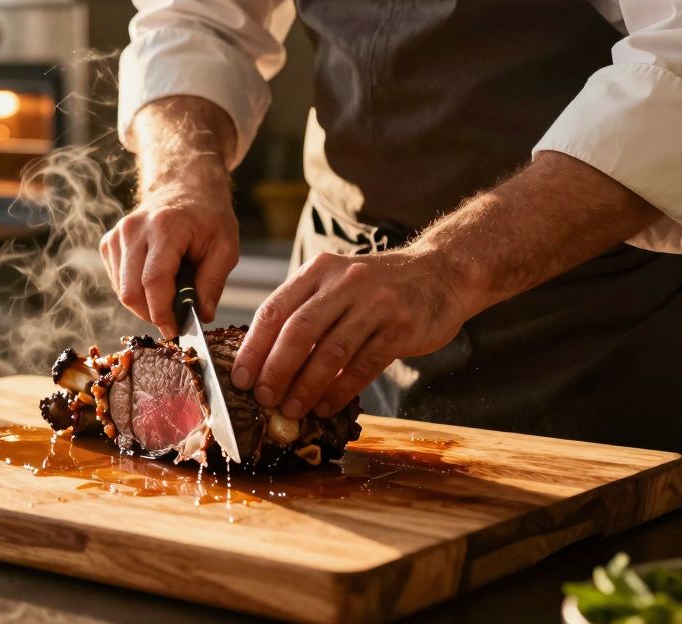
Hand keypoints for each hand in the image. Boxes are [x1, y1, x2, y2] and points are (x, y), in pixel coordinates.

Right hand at [101, 183, 238, 337]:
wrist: (185, 185)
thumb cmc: (208, 216)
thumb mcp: (225, 247)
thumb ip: (213, 283)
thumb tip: (201, 316)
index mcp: (164, 227)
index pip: (153, 281)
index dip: (162, 313)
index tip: (174, 331)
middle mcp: (134, 229)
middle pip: (131, 291)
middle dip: (152, 314)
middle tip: (174, 320)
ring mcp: (117, 235)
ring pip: (121, 290)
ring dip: (144, 305)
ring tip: (169, 297)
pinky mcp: (109, 242)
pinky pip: (117, 282)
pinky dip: (135, 292)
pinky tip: (154, 283)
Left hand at [230, 247, 470, 419]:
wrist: (441, 273)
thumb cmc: (377, 287)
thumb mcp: (337, 283)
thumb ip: (305, 312)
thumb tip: (265, 361)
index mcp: (319, 271)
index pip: (275, 310)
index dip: (254, 347)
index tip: (240, 377)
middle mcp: (344, 283)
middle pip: (298, 331)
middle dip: (275, 370)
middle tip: (262, 398)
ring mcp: (375, 304)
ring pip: (330, 352)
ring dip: (306, 386)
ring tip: (291, 409)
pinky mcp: (401, 327)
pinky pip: (363, 365)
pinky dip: (340, 389)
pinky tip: (325, 406)